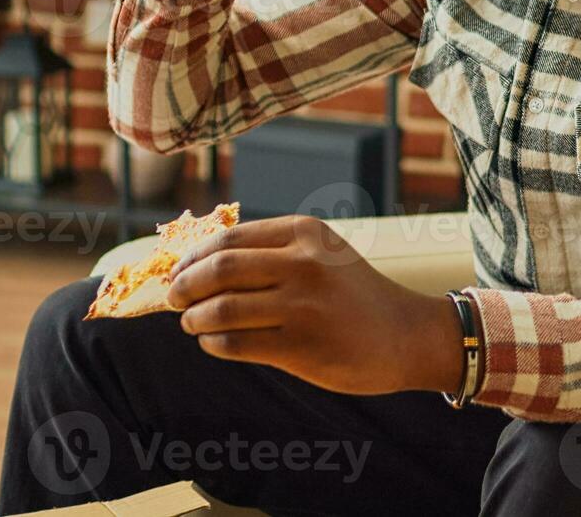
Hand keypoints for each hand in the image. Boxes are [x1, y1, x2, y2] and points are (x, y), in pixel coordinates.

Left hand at [166, 214, 468, 395]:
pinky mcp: (301, 346)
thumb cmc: (354, 295)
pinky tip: (213, 343)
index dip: (193, 258)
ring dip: (194, 319)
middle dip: (185, 286)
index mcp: (305, 233)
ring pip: (221, 308)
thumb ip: (273, 252)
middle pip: (219, 269)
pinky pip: (236, 343)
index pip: (229, 239)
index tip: (178, 273)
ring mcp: (302, 305)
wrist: (406, 335)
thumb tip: (200, 264)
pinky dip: (213, 344)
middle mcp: (303, 263)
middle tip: (174, 299)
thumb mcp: (322, 254)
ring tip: (191, 324)